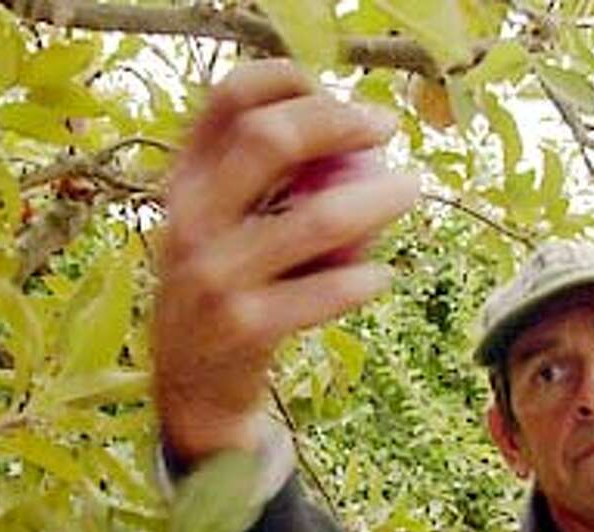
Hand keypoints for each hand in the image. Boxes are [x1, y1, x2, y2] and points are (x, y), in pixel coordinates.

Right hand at [151, 60, 419, 464]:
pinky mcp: (245, 327)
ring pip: (316, 218)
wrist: (190, 390)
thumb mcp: (215, 228)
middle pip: (269, 139)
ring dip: (378, 197)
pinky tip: (381, 276)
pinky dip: (361, 279)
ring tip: (410, 190)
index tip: (331, 86)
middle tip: (385, 127)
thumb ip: (254, 177)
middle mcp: (191, 222)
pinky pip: (323, 291)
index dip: (286, 79)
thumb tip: (340, 119)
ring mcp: (215, 277)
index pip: (228, 100)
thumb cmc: (221, 292)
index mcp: (183, 185)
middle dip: (338, 122)